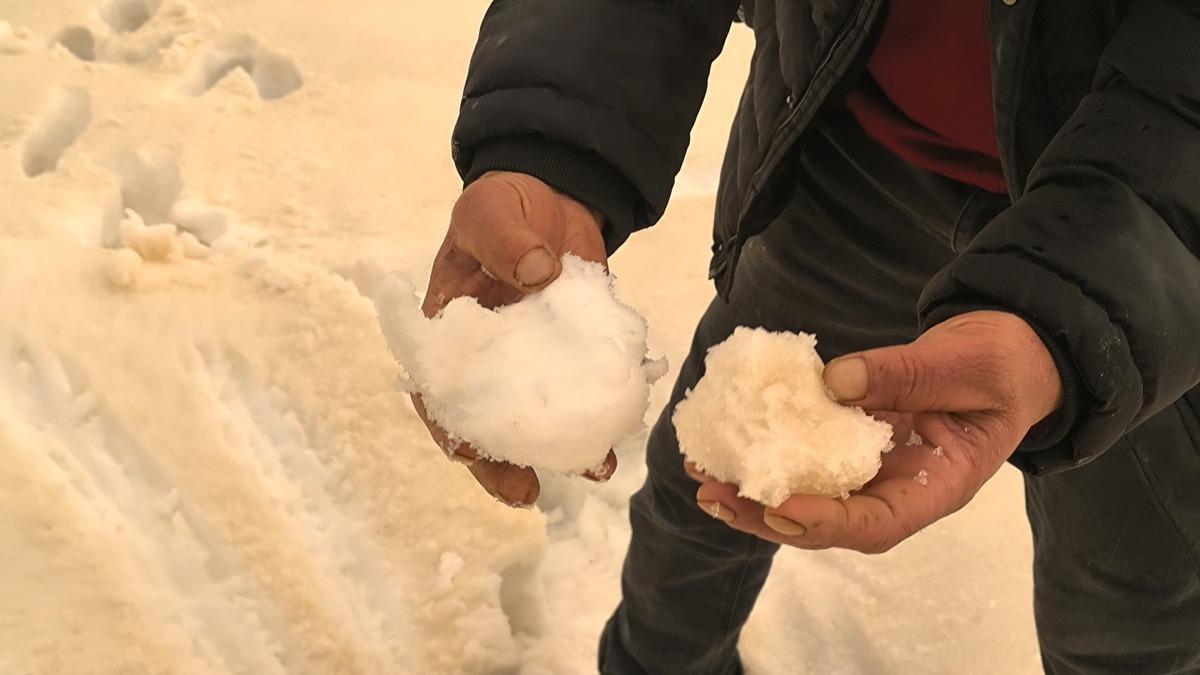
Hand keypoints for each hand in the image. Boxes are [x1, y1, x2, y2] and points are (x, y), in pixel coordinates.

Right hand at [415, 171, 614, 507]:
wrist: (556, 196)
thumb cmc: (504, 206)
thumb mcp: (490, 211)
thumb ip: (504, 238)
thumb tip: (536, 272)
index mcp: (451, 335)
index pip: (439, 393)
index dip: (450, 430)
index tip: (469, 456)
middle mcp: (491, 361)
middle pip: (488, 424)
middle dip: (503, 464)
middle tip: (526, 493)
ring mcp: (536, 362)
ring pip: (541, 418)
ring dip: (562, 450)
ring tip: (592, 468)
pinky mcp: (578, 354)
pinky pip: (587, 390)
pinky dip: (603, 412)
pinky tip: (621, 429)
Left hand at [689, 311, 1063, 552]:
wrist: (1007, 351)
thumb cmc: (1000, 363)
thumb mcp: (965, 363)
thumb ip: (909, 374)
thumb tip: (835, 382)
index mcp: (936, 487)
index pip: (878, 524)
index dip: (827, 522)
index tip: (782, 506)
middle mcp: (898, 489)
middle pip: (828, 521)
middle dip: (768, 515)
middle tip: (717, 496)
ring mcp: (873, 468)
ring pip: (809, 495)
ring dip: (754, 492)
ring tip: (704, 477)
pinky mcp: (852, 441)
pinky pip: (807, 456)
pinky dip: (768, 453)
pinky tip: (727, 443)